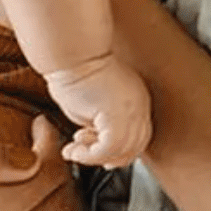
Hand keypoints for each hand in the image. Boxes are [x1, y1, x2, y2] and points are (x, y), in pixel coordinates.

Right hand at [46, 54, 152, 168]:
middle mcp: (139, 106)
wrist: (71, 52)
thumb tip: (95, 140)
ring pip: (121, 151)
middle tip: (84, 156)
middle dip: (108, 157)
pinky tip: (74, 150)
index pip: (138, 137)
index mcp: (137, 99)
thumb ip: (100, 123)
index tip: (101, 156)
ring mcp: (131, 111)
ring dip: (93, 157)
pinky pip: (108, 149)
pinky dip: (90, 156)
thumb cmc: (75, 70)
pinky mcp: (117, 116)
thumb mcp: (93, 102)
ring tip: (74, 151)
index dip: (121, 152)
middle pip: (135, 147)